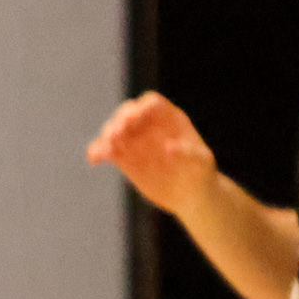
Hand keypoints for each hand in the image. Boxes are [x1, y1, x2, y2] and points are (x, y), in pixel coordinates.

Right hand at [88, 93, 223, 221]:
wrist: (191, 195)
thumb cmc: (202, 175)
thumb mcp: (202, 163)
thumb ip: (189, 153)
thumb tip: (168, 146)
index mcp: (171, 120)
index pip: (151, 103)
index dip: (140, 108)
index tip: (133, 120)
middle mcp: (150, 126)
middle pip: (128, 113)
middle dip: (118, 121)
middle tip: (115, 135)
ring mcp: (136, 141)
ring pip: (114, 130)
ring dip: (105, 137)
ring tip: (104, 151)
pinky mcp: (124, 158)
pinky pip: (106, 149)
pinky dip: (98, 151)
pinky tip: (95, 160)